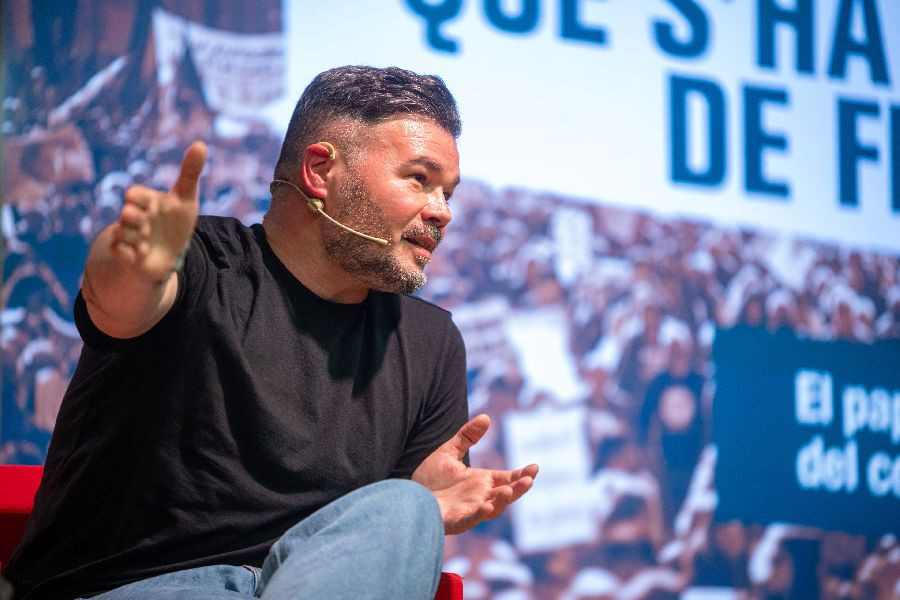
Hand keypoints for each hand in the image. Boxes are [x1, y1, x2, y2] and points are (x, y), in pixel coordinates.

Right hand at [109, 141, 206, 281]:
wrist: (170, 253)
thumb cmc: (177, 222)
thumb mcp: (187, 198)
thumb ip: (190, 172)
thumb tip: (200, 143)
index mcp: (145, 200)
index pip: (133, 193)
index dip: (141, 199)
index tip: (154, 206)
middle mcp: (132, 215)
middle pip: (126, 213)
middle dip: (140, 220)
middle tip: (151, 226)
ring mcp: (124, 232)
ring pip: (123, 232)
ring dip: (140, 238)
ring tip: (149, 240)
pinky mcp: (120, 251)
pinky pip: (119, 249)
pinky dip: (134, 252)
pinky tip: (143, 252)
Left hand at [412, 414, 537, 534]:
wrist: (406, 497)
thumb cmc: (429, 480)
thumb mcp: (448, 453)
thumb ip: (466, 437)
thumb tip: (486, 417)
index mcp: (481, 482)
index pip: (507, 479)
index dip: (521, 475)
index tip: (534, 467)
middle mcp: (479, 497)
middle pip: (505, 494)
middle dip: (519, 488)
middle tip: (530, 479)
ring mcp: (468, 510)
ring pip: (491, 509)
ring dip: (502, 501)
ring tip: (510, 490)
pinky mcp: (454, 521)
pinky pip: (469, 520)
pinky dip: (478, 515)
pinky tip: (485, 507)